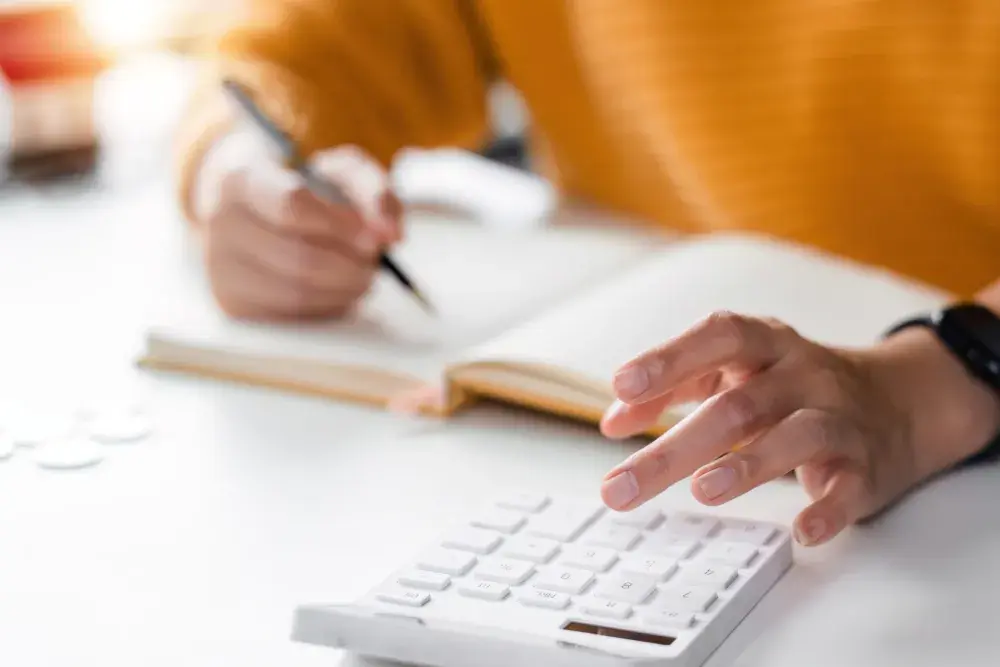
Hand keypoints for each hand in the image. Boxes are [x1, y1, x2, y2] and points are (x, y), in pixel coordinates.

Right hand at [195, 140, 402, 319]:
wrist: (247, 204)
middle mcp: (221, 223)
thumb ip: (375, 192)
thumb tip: (392, 236)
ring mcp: (220, 267)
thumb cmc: (302, 185)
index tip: (374, 238)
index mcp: (243, 178)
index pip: (293, 208)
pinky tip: (336, 290)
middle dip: (351, 266)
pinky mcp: (231, 303)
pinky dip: (326, 307)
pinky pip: (290, 316)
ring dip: (343, 290)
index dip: (343, 228)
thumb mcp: (340, 170)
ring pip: (297, 293)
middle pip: (300, 259)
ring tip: (361, 275)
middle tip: (374, 262)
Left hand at [598, 311, 999, 545]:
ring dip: (748, 465)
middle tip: (620, 487)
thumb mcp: (734, 373)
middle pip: (737, 405)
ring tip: (701, 491)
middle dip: (675, 447)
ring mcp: (838, 418)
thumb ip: (673, 387)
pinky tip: (801, 531)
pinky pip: (849, 486)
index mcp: (764, 346)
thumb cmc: (789, 387)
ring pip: (796, 436)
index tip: (623, 385)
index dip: (670, 357)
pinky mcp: (865, 465)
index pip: (718, 337)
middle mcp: (802, 375)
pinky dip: (827, 509)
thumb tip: (613, 421)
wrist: (897, 401)